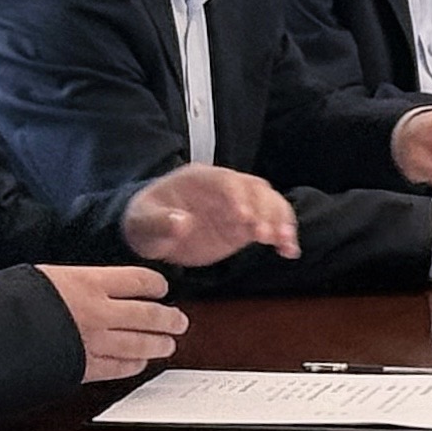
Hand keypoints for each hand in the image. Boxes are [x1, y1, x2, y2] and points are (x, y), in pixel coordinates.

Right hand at [40, 264, 187, 381]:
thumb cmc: (13, 300)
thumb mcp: (47, 275)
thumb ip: (77, 281)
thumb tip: (93, 286)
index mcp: (90, 281)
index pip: (138, 280)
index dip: (155, 285)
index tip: (162, 288)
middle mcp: (100, 311)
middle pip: (147, 314)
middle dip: (168, 318)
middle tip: (179, 321)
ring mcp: (94, 341)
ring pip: (139, 344)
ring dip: (158, 344)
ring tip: (168, 344)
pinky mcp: (84, 367)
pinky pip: (118, 368)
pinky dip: (134, 366)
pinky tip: (140, 363)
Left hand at [122, 164, 298, 265]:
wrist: (151, 231)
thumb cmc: (145, 221)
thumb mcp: (142, 221)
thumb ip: (159, 221)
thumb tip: (182, 222)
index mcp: (200, 179)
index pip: (225, 181)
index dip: (237, 196)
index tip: (242, 216)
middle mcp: (226, 188)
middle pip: (255, 189)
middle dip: (264, 209)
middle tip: (265, 234)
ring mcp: (238, 205)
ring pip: (269, 203)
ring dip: (280, 221)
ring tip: (284, 242)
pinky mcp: (245, 225)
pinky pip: (271, 224)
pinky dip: (283, 235)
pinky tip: (289, 251)